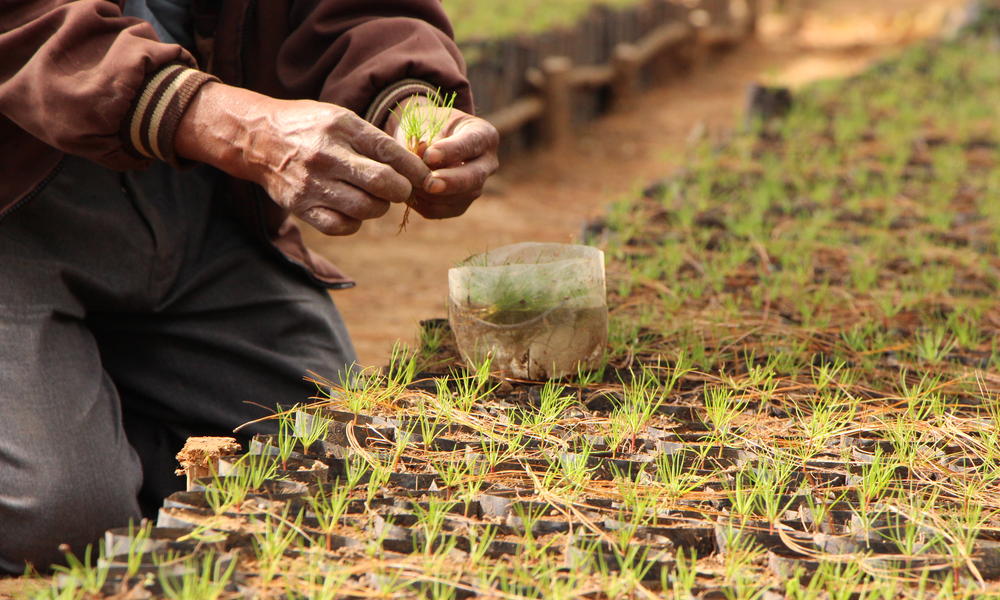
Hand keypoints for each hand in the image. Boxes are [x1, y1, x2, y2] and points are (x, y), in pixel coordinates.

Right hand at [176, 82, 430, 234]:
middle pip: (383, 183)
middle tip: (399, 190)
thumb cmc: (308, 127)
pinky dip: (354, 223)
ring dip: (378, 208)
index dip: (416, 170)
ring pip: (366, 209)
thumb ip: (373, 141)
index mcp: (342, 127)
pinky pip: (341, 226)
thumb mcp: (340, 118)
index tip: (427, 179)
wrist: (257, 138)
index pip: (391, 153)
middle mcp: (327, 155)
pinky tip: (352, 211)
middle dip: (401, 191)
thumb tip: (414, 167)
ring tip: (373, 198)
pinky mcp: (301, 206)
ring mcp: (313, 183)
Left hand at [388, 98, 498, 218]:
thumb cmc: (428, 125)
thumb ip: (425, 141)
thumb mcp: (426, 124)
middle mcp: (487, 163)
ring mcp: (477, 187)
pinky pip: (442, 211)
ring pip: (458, 199)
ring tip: (407, 182)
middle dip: (449, 182)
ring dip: (430, 194)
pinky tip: (408, 192)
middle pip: (474, 178)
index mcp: (483, 135)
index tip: (429, 155)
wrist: (427, 140)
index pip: (471, 144)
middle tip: (429, 183)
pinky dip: (423, 204)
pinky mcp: (460, 204)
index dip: (450, 151)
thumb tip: (423, 159)